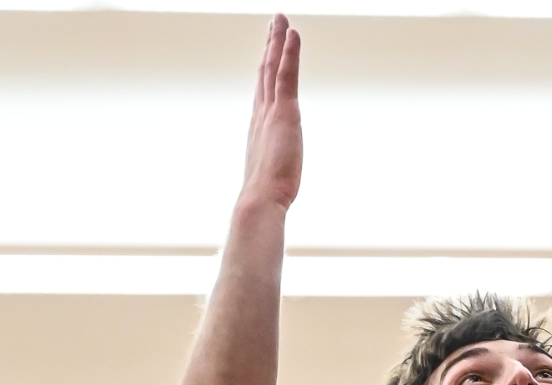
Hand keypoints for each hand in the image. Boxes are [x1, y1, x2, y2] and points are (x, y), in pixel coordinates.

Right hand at [242, 15, 301, 209]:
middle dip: (270, 46)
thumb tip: (271, 187)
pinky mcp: (284, 112)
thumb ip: (271, 171)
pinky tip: (292, 33)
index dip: (266, 68)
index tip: (268, 51)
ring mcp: (271, 111)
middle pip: (265, 72)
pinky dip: (289, 53)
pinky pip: (286, 75)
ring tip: (281, 18)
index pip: (264, 90)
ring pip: (273, 67)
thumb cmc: (265, 196)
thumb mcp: (270, 177)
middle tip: (274, 23)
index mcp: (259, 127)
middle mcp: (262, 114)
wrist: (260, 199)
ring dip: (277, 40)